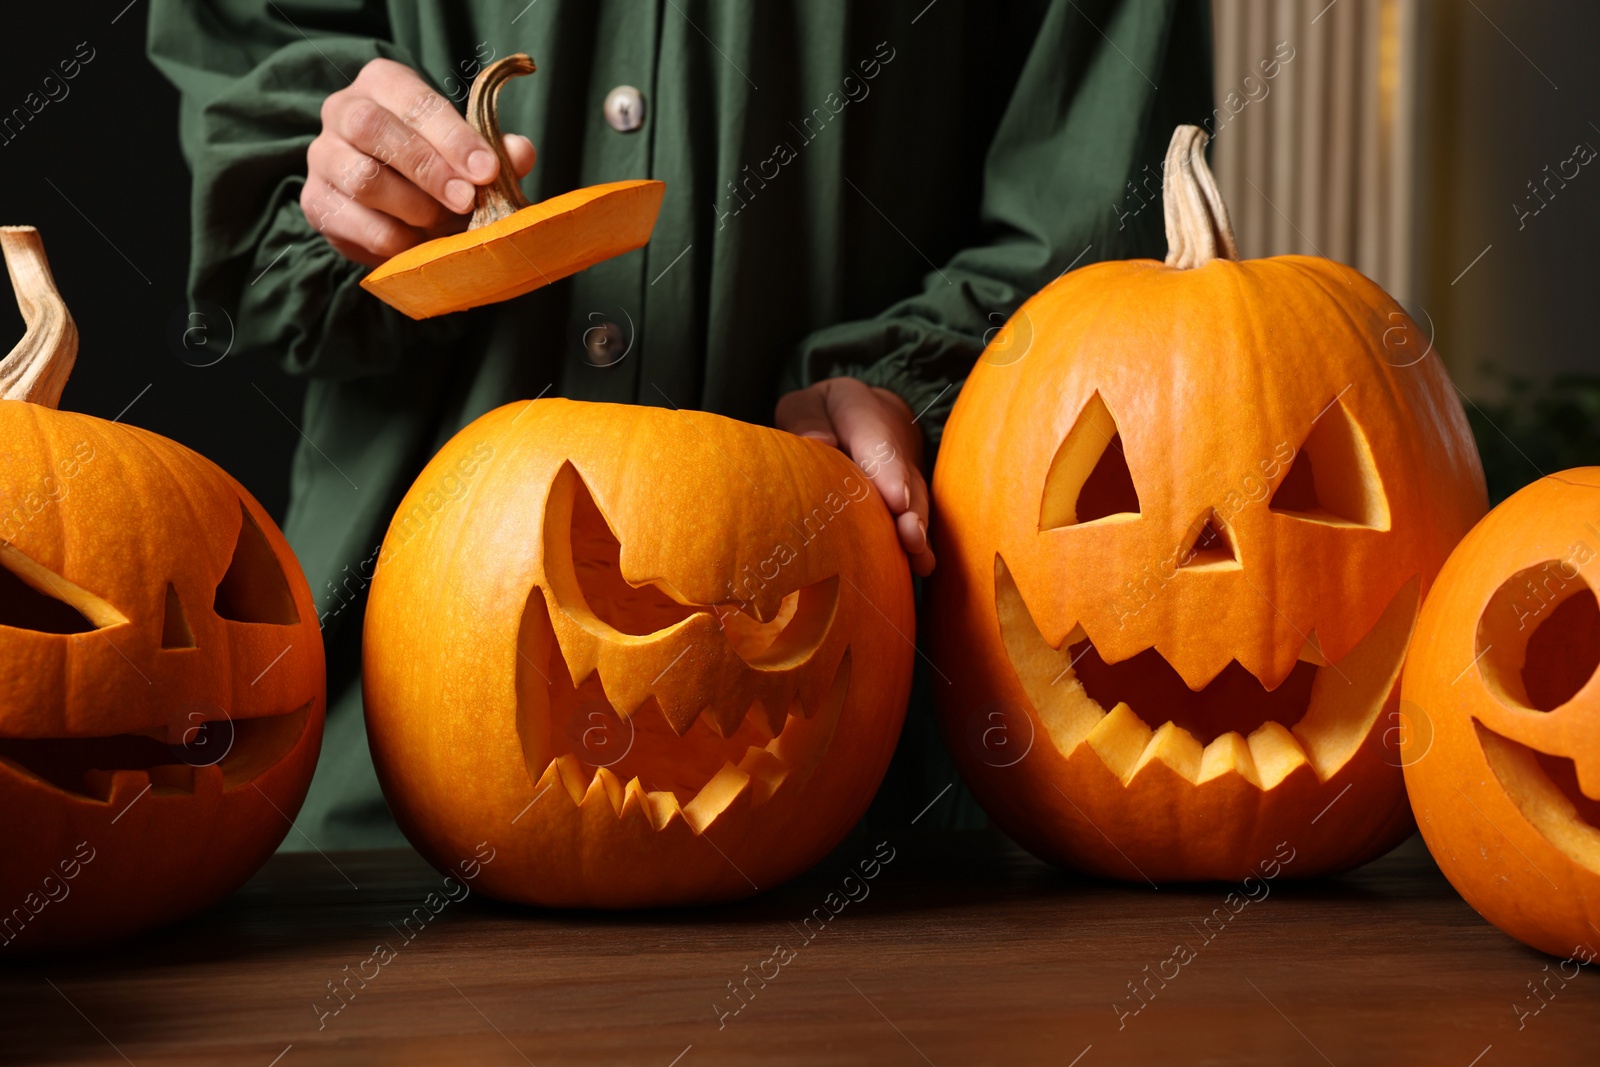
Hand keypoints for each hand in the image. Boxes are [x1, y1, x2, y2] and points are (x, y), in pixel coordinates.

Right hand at [302, 58, 536, 265]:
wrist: (389, 202)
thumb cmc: (436, 165)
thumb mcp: (468, 153)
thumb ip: (495, 152)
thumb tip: (520, 153)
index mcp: (383, 84)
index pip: (414, 101)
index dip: (452, 137)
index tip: (486, 171)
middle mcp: (343, 110)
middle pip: (373, 129)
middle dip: (428, 169)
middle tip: (466, 201)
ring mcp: (323, 156)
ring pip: (361, 179)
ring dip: (412, 208)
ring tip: (443, 223)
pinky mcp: (314, 201)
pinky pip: (353, 223)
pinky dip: (393, 240)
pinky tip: (418, 243)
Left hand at [776, 377, 934, 575]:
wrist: (857, 413)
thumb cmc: (820, 416)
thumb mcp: (803, 406)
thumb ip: (806, 418)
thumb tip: (816, 442)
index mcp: (858, 409)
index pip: (875, 438)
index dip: (887, 469)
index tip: (896, 498)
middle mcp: (892, 441)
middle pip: (903, 475)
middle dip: (910, 508)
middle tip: (911, 537)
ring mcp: (905, 470)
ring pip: (915, 498)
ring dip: (919, 529)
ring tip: (920, 558)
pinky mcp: (909, 495)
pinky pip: (915, 515)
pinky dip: (919, 542)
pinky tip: (922, 567)